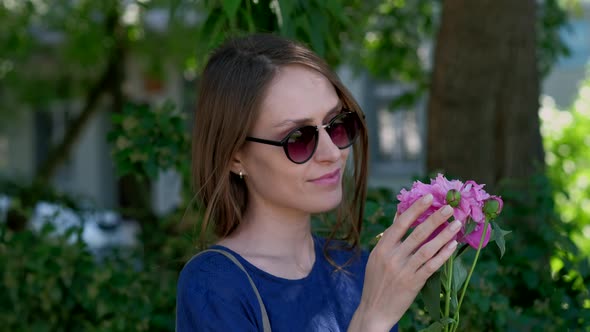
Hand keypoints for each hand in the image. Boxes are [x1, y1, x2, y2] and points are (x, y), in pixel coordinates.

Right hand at [349, 194, 461, 331]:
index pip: (400, 224)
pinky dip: (443, 255)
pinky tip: (452, 246)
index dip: (415, 209)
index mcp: (382, 248)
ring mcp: (404, 270)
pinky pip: (432, 266)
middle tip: (449, 207)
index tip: (429, 197)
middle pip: (417, 233)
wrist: (374, 310)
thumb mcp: (377, 257)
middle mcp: (393, 257)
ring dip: (444, 235)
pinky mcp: (414, 283)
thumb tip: (400, 215)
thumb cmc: (376, 282)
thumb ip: (390, 238)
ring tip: (456, 224)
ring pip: (428, 248)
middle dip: (435, 218)